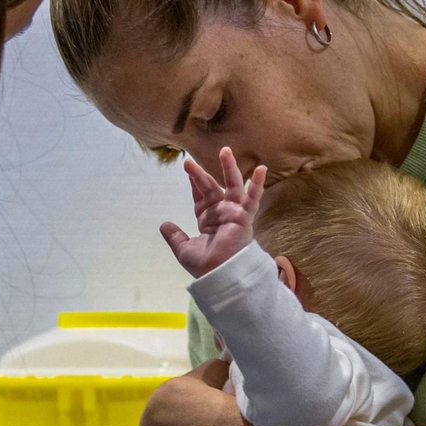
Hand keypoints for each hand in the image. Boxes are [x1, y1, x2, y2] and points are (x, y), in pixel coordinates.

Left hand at [159, 147, 266, 278]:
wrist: (219, 275)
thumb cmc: (205, 265)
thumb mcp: (184, 249)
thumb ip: (175, 236)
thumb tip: (164, 225)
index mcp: (207, 219)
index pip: (200, 196)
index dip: (194, 183)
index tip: (187, 168)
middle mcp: (221, 212)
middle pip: (210, 187)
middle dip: (200, 174)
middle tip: (188, 162)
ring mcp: (234, 212)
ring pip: (231, 186)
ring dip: (229, 168)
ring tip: (225, 151)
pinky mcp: (244, 216)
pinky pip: (252, 199)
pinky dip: (257, 185)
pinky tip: (262, 169)